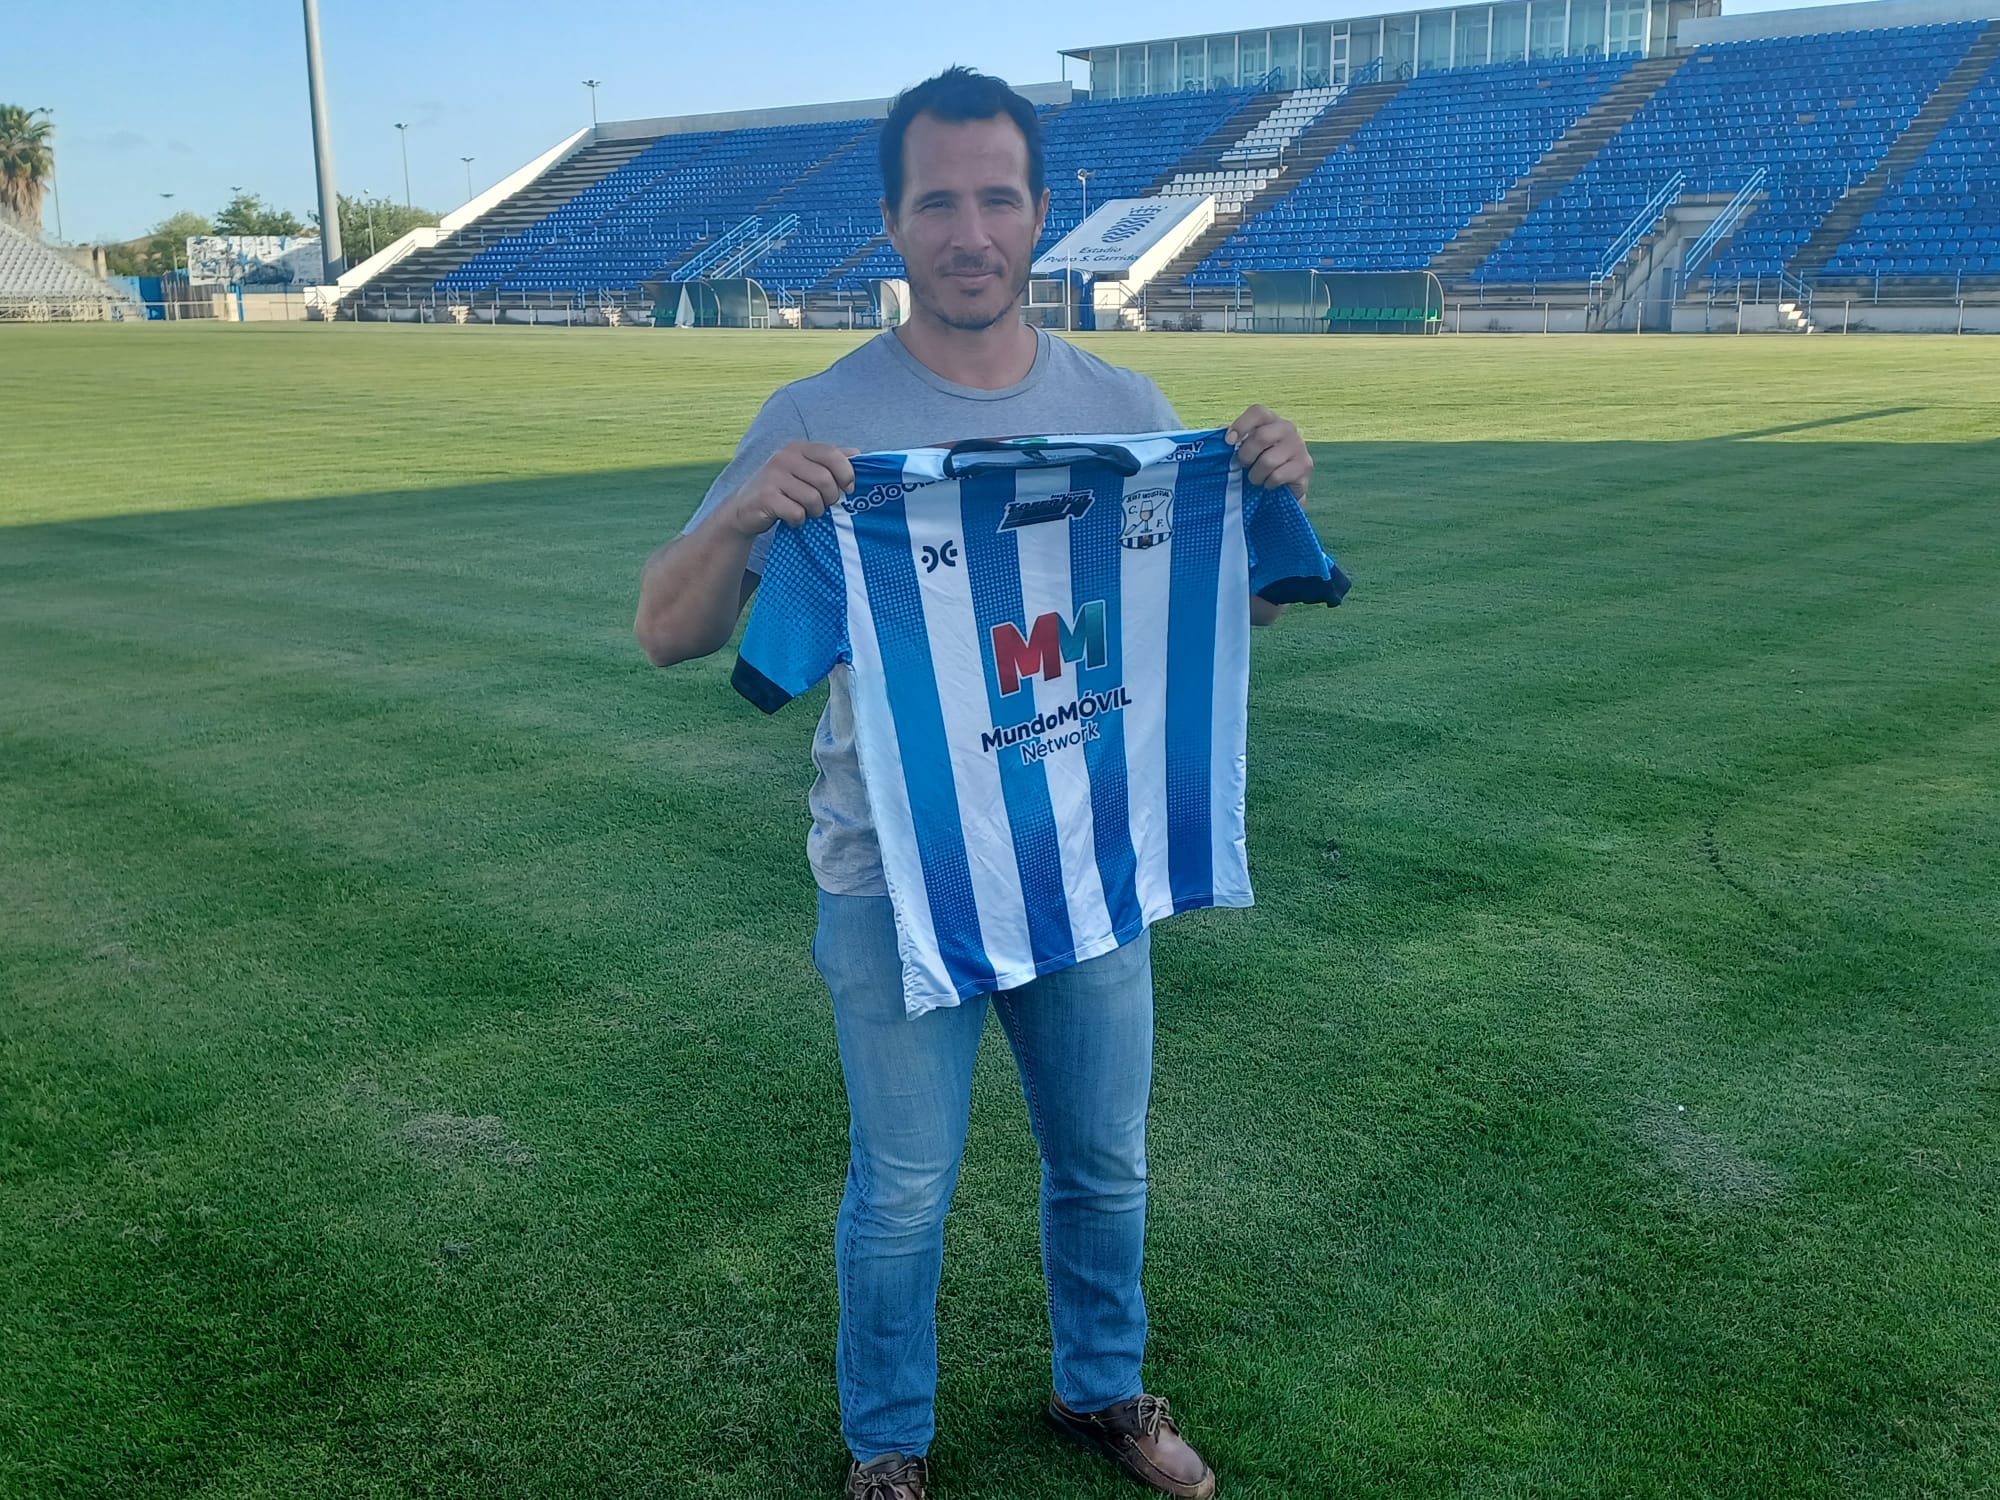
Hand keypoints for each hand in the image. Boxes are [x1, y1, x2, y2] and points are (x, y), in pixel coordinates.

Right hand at [719, 443, 858, 536]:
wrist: (743, 510)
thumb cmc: (781, 491)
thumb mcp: (804, 472)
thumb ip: (829, 462)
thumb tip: (857, 453)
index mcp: (798, 448)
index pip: (833, 455)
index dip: (846, 474)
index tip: (848, 489)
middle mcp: (784, 457)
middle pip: (825, 480)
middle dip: (830, 499)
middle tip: (823, 505)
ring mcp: (773, 476)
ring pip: (813, 498)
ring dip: (815, 511)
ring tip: (806, 512)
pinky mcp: (765, 497)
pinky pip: (797, 512)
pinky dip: (799, 520)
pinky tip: (792, 518)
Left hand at [1225, 406, 1311, 500]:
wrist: (1285, 488)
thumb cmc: (1261, 464)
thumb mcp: (1246, 449)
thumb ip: (1234, 439)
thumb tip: (1218, 431)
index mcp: (1271, 420)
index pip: (1258, 412)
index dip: (1241, 425)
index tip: (1229, 441)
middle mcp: (1288, 429)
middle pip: (1261, 437)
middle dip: (1246, 456)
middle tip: (1244, 465)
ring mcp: (1299, 447)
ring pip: (1268, 460)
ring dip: (1256, 474)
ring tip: (1256, 478)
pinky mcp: (1305, 466)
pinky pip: (1278, 476)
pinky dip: (1268, 483)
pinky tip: (1269, 484)